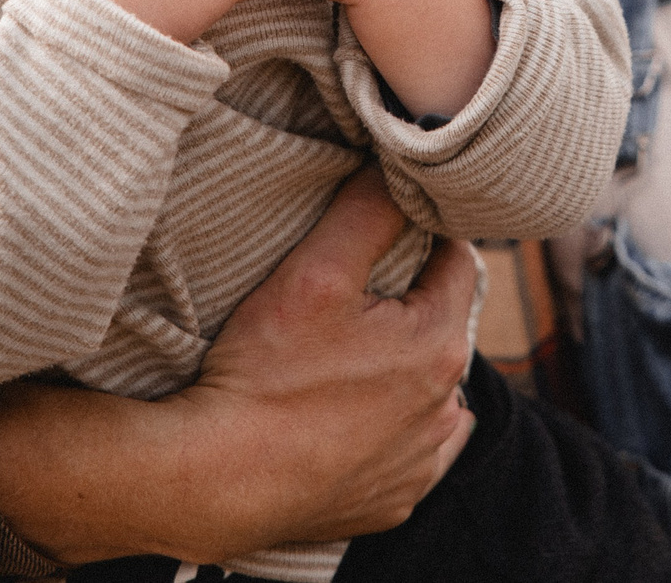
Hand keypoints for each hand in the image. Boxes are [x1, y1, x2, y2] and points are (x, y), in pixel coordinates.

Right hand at [0, 167, 476, 565]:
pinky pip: (408, 451)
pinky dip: (388, 431)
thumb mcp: (314, 272)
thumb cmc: (262, 373)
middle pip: (442, 327)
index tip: (383, 235)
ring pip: (431, 392)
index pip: (456, 263)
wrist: (214, 480)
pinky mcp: (394, 501)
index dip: (420, 238)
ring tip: (342, 360)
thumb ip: (368, 211)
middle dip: (408, 305)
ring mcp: (422, 463)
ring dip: (402, 371)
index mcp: (439, 345)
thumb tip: (398, 170)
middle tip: (350, 298)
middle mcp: (447, 409)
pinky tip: (345, 417)